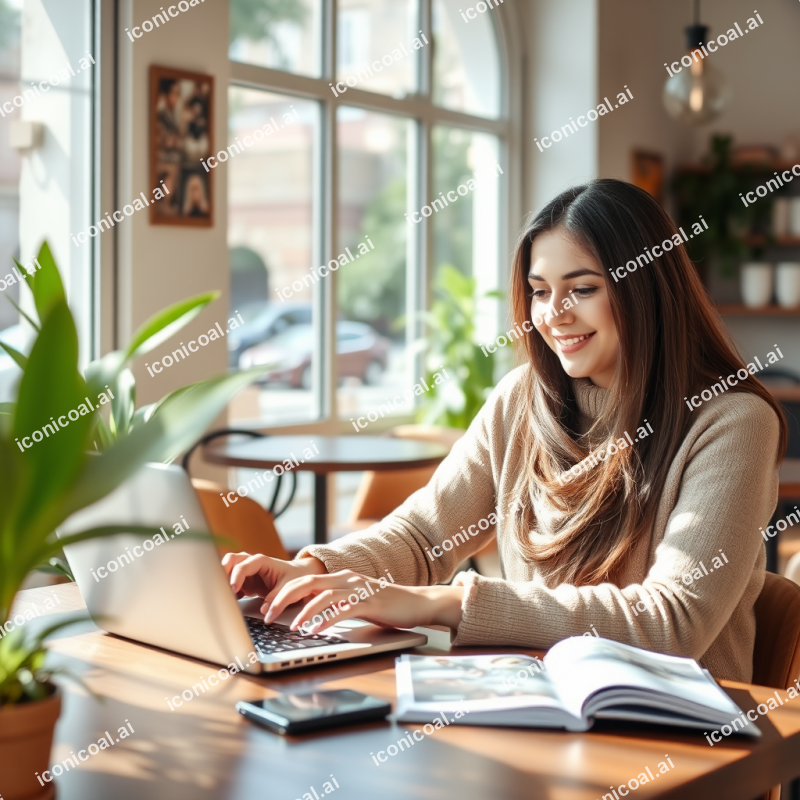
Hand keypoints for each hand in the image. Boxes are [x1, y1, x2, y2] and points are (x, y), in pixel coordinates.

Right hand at [221, 552, 326, 601]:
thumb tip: (264, 610)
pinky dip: (229, 589)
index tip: (233, 590)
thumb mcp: (289, 587)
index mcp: (262, 561)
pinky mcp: (246, 582)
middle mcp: (251, 563)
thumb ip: (276, 597)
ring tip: (226, 595)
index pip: (243, 565)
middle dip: (223, 571)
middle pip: (231, 560)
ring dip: (224, 579)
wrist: (298, 575)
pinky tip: (234, 599)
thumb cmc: (294, 577)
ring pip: (228, 569)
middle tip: (222, 587)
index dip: (236, 577)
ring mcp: (247, 572)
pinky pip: (232, 582)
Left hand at [263, 569, 463, 632]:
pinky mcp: (370, 602)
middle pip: (307, 583)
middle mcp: (347, 579)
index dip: (283, 592)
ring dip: (302, 612)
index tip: (267, 607)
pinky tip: (316, 631)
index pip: (304, 580)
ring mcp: (359, 589)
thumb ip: (336, 603)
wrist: (418, 603)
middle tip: (267, 615)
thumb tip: (310, 615)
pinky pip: (343, 610)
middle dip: (283, 598)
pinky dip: (327, 620)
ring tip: (290, 627)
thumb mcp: (355, 601)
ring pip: (322, 595)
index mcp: (341, 577)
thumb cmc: (386, 605)